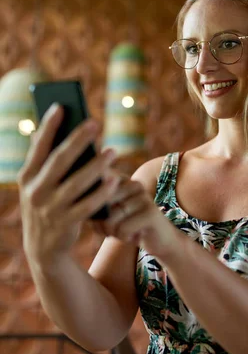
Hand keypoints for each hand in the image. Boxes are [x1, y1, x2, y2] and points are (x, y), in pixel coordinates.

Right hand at [18, 103, 119, 270]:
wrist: (43, 248)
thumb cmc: (47, 204)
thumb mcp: (39, 184)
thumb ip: (48, 161)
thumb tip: (61, 131)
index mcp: (26, 177)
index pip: (38, 146)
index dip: (49, 126)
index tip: (61, 105)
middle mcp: (35, 191)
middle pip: (59, 160)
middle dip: (78, 140)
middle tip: (95, 123)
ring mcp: (50, 209)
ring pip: (77, 183)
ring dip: (96, 165)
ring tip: (113, 151)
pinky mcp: (65, 223)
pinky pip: (88, 204)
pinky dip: (102, 192)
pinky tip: (115, 179)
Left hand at [99, 176, 181, 263]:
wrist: (160, 240)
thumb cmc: (129, 226)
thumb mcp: (110, 214)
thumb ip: (95, 206)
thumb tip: (82, 207)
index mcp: (122, 179)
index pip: (95, 189)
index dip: (91, 210)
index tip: (98, 220)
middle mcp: (134, 184)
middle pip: (101, 205)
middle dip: (100, 224)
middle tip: (111, 230)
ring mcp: (144, 197)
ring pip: (110, 218)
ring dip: (112, 232)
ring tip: (122, 233)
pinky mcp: (150, 213)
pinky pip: (122, 228)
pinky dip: (123, 237)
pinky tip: (133, 236)